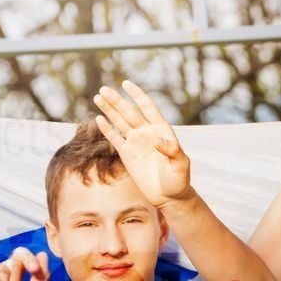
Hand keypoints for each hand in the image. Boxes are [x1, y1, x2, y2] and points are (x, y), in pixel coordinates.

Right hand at [94, 81, 193, 207]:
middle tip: (104, 89)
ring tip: (98, 97)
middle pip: (130, 113)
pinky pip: (115, 139)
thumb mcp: (181, 165)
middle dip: (117, 101)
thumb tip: (156, 140)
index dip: (138, 96)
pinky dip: (107, 129)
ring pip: (120, 122)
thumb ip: (172, 151)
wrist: (169, 196)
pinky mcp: (127, 155)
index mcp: (162, 131)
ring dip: (110, 110)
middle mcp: (147, 133)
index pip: (148, 108)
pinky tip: (99, 119)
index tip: (126, 84)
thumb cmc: (179, 180)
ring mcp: (136, 143)